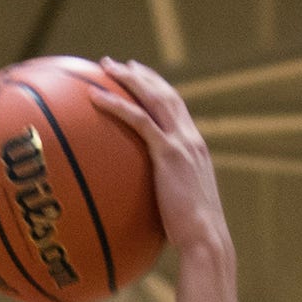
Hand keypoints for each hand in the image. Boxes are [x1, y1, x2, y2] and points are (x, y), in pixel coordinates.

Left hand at [77, 57, 231, 261]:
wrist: (206, 237)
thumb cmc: (190, 234)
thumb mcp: (177, 207)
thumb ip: (164, 193)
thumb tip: (139, 202)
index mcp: (195, 148)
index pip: (176, 110)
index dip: (158, 90)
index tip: (141, 78)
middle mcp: (191, 138)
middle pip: (166, 95)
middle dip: (142, 75)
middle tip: (119, 64)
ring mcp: (182, 143)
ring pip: (154, 99)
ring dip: (129, 79)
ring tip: (106, 67)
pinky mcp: (169, 153)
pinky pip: (139, 121)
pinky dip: (117, 105)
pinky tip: (95, 96)